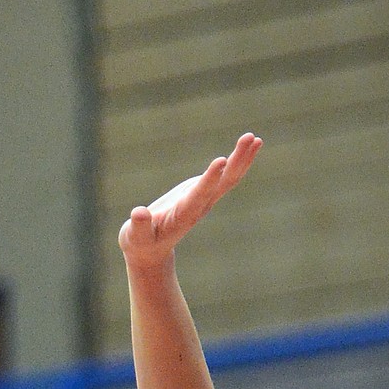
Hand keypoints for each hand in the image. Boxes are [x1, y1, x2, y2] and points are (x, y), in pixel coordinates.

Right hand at [118, 132, 262, 273]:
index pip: (199, 195)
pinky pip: (226, 176)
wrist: (151, 251)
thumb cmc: (140, 242)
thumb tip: (138, 213)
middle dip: (237, 161)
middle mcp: (199, 206)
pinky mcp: (203, 192)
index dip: (210, 179)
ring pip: (229, 178)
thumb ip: (138, 226)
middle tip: (249, 138)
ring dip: (242, 158)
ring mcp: (204, 199)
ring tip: (253, 137)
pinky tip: (248, 145)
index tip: (221, 160)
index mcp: (182, 215)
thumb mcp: (135, 237)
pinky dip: (238, 160)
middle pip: (224, 183)